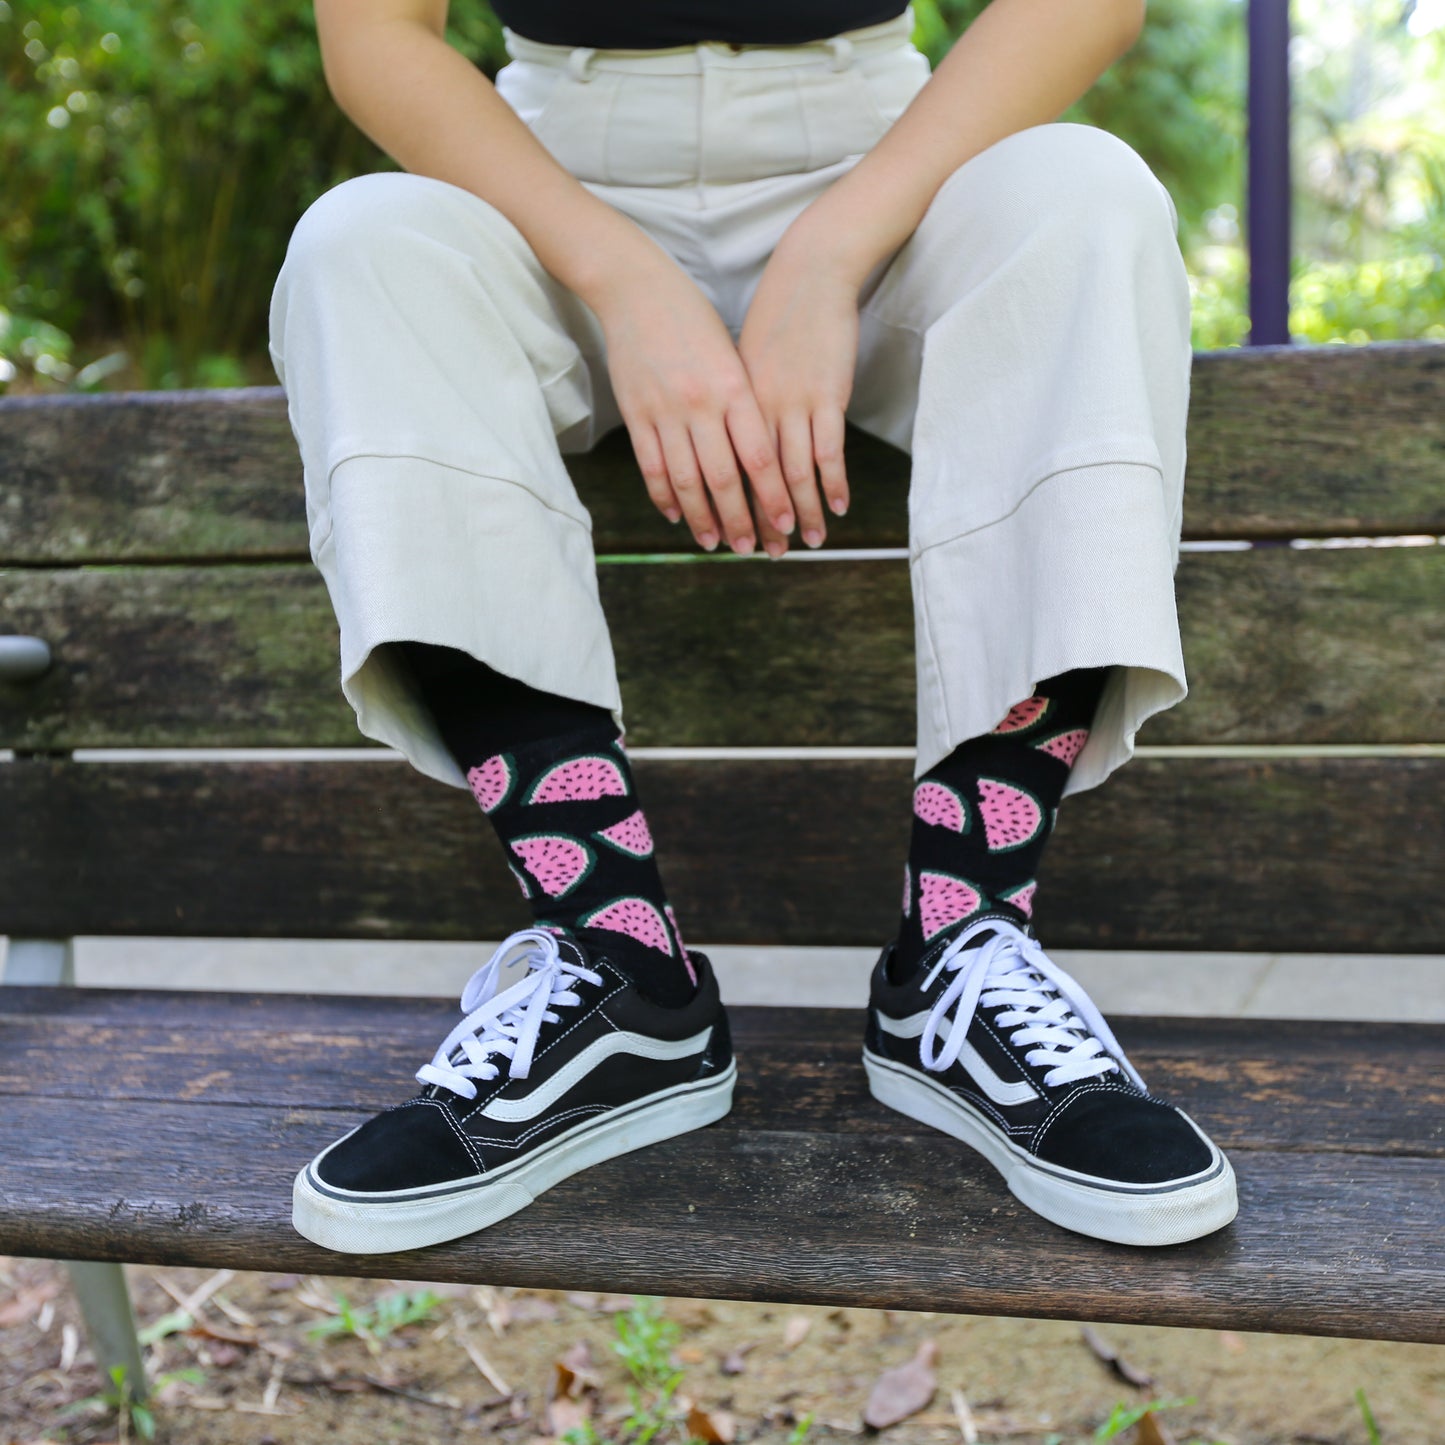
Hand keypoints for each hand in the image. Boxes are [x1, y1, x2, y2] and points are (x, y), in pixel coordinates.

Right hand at [589, 252, 795, 554]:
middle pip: (725, 477)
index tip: (785, 524)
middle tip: (754, 549)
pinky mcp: (636, 413)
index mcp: (734, 387)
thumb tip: (763, 454)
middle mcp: (701, 403)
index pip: (760, 456)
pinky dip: (664, 496)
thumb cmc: (695, 320)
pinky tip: (676, 516)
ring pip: (687, 479)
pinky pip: (652, 466)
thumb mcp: (732, 356)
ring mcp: (665, 410)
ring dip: (703, 517)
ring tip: (715, 543)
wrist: (637, 289)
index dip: (773, 496)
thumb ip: (745, 403)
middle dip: (742, 519)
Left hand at [737, 230, 859, 553]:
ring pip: (792, 473)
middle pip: (753, 480)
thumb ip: (731, 405)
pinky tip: (837, 506)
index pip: (719, 467)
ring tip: (808, 542)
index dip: (721, 507)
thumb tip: (722, 440)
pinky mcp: (827, 396)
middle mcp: (754, 409)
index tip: (722, 536)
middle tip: (764, 555)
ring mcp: (792, 403)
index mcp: (727, 402)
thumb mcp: (736, 360)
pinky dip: (832, 483)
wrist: (808, 273)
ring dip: (802, 513)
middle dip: (759, 522)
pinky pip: (828, 451)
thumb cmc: (773, 316)